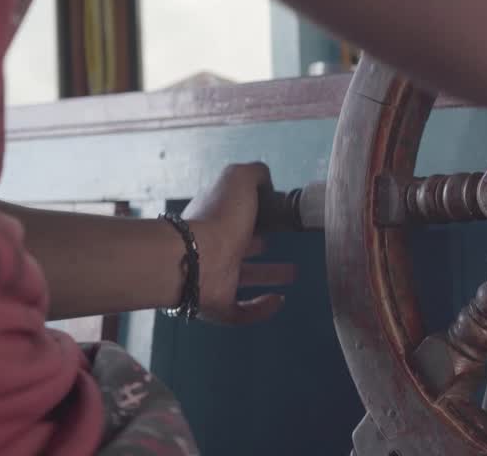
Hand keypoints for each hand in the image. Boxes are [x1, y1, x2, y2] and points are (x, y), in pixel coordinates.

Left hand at [181, 162, 296, 323]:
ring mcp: (214, 279)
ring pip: (244, 278)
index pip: (236, 217)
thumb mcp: (238, 179)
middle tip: (283, 245)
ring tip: (293, 274)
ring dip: (268, 277)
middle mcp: (213, 248)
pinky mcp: (218, 306)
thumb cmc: (218, 217)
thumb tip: (266, 182)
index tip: (276, 218)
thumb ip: (255, 174)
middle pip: (240, 247)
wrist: (194, 258)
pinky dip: (261, 309)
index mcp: (216, 219)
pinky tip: (279, 300)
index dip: (256, 216)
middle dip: (262, 246)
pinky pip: (242, 311)